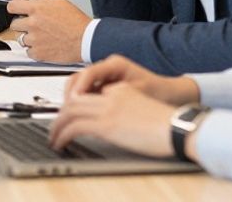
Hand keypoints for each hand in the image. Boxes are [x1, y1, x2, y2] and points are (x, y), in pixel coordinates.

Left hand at [7, 0, 88, 63]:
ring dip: (29, 38)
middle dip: (22, 25)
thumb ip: (42, 1)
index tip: (17, 12)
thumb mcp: (60, 2)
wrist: (86, 39)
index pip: (11, 6)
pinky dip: (35, 50)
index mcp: (36, 9)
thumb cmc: (76, 21)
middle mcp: (32, 23)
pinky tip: (46, 46)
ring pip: (21, 39)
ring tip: (43, 37)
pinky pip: (28, 51)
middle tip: (33, 27)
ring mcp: (34, 39)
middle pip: (14, 24)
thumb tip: (31, 2)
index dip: (14, 9)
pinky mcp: (38, 53)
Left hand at [47, 82, 177, 157]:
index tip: (68, 116)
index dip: (74, 105)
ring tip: (53, 137)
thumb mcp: (143, 109)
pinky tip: (60, 142)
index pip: (89, 92)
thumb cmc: (168, 125)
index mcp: (121, 89)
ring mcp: (108, 108)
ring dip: (57, 125)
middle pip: (75, 99)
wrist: (179, 127)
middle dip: (60, 113)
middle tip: (55, 127)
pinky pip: (75, 126)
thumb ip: (126, 109)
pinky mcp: (107, 124)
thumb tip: (115, 123)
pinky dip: (63, 134)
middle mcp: (111, 95)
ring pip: (70, 111)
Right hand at [66, 54, 199, 105]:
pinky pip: (87, 92)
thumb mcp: (137, 95)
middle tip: (68, 112)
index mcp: (115, 64)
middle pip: (78, 78)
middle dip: (71, 95)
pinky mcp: (105, 86)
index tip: (75, 103)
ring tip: (72, 116)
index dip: (79, 89)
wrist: (173, 95)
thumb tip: (93, 102)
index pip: (88, 73)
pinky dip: (82, 103)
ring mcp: (104, 76)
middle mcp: (107, 67)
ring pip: (79, 86)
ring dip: (74, 100)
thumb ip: (115, 97)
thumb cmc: (159, 93)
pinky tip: (82, 115)